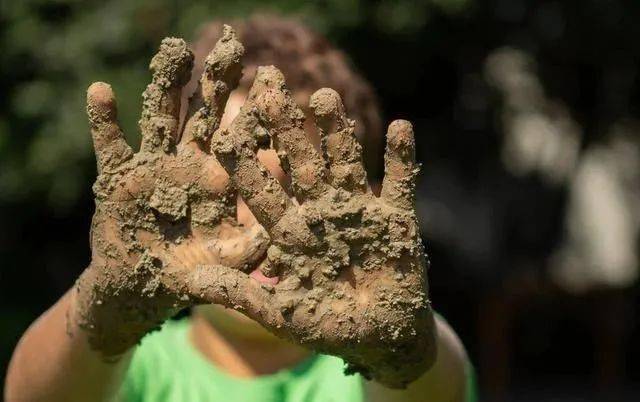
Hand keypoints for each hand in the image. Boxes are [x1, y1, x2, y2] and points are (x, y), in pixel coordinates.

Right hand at [74, 27, 269, 356]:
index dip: (257, 108)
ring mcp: (153, 164)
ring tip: (173, 49)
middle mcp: (189, 162)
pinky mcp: (117, 176)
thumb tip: (283, 234)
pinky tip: (101, 92)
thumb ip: (252, 248)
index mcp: (220, 177)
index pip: (242, 136)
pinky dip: (104, 121)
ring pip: (160, 116)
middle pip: (205, 113)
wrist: (141, 285)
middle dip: (216, 80)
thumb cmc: (191, 272)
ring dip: (165, 84)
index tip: (273, 77)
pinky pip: (109, 145)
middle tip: (231, 42)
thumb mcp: (227, 261)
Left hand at [205, 67, 435, 387]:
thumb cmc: (329, 327)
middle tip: (271, 89)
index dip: (246, 163)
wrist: (382, 339)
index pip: (263, 191)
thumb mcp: (282, 314)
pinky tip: (401, 126)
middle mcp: (321, 212)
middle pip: (302, 164)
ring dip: (337, 133)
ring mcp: (359, 212)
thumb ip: (242, 295)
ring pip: (346, 164)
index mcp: (291, 232)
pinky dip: (403, 158)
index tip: (225, 132)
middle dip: (287, 130)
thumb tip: (193, 280)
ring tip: (324, 97)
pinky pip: (401, 183)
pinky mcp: (398, 219)